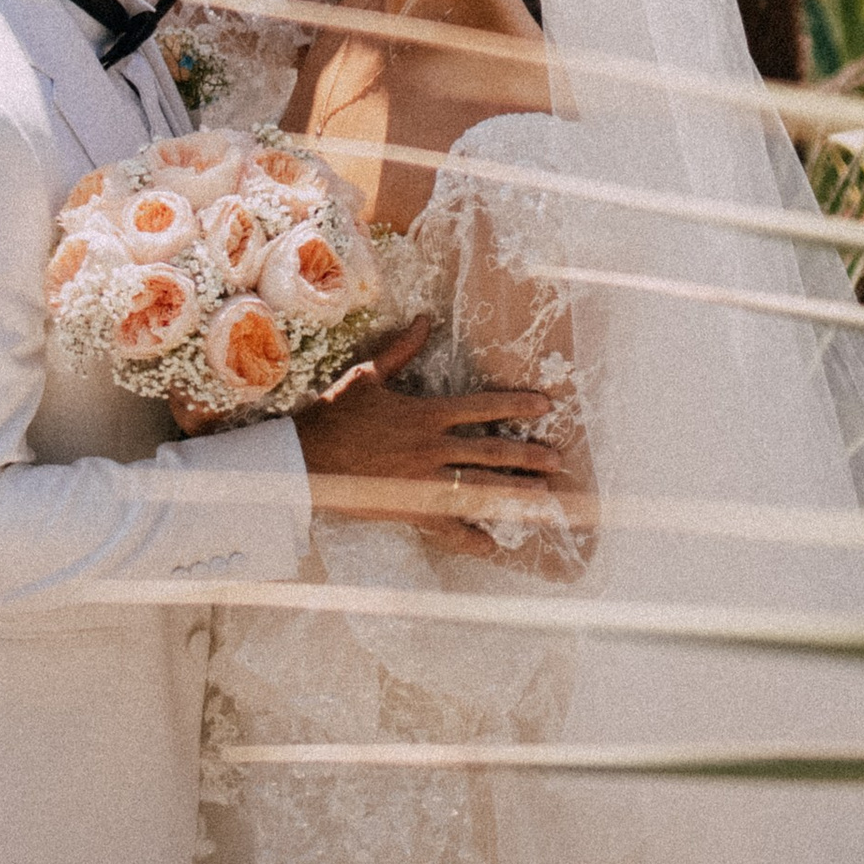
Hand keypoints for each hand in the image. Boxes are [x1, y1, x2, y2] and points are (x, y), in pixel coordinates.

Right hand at [292, 319, 564, 552]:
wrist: (306, 458)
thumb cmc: (335, 414)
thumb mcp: (368, 376)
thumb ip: (402, 350)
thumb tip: (425, 319)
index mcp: (425, 413)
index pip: (482, 406)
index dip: (516, 404)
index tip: (545, 406)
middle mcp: (431, 448)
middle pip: (490, 450)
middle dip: (527, 455)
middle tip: (557, 460)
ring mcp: (423, 481)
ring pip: (478, 487)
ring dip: (513, 493)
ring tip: (542, 499)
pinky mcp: (410, 508)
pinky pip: (447, 527)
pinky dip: (471, 538)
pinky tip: (492, 545)